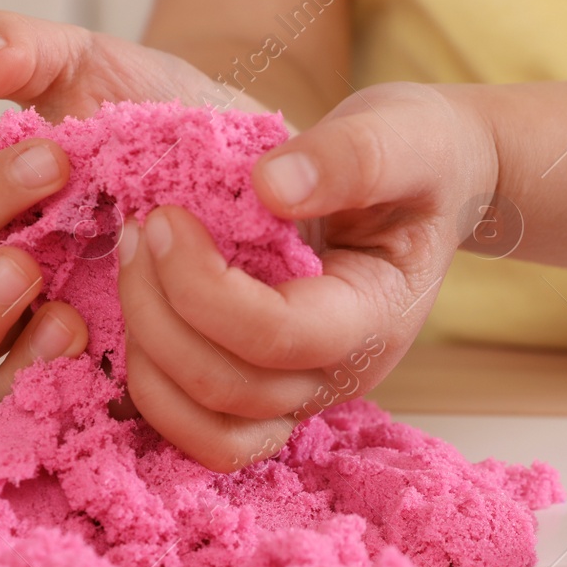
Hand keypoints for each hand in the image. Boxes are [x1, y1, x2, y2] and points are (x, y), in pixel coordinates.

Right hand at [0, 12, 262, 396]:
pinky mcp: (127, 389)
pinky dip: (91, 400)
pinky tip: (124, 367)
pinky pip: (87, 419)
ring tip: (73, 325)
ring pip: (8, 390)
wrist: (256, 166)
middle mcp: (26, 298)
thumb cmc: (163, 117)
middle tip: (26, 266)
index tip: (54, 157)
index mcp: (6, 221)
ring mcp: (72, 353)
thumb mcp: (100, 68)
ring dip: (25, 361)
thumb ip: (30, 48)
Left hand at [118, 81, 499, 471]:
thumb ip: (351, 157)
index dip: (201, 284)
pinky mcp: (268, 393)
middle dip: (159, 311)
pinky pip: (201, 431)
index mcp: (374, 318)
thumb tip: (270, 186)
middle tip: (136, 230)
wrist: (434, 188)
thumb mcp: (402, 135)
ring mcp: (302, 394)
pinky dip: (157, 386)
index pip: (275, 336)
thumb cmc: (419, 156)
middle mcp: (339, 375)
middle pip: (228, 387)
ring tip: (133, 267)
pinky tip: (142, 310)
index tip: (165, 215)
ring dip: (149, 356)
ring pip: (207, 428)